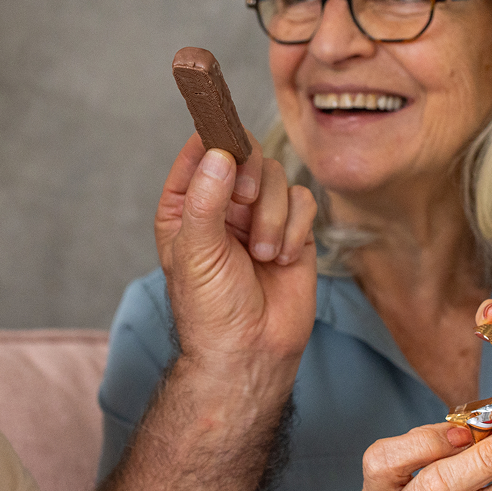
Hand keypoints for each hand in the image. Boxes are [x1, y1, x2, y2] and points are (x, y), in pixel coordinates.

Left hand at [155, 134, 316, 381]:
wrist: (251, 351)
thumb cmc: (211, 309)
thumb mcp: (196, 251)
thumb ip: (205, 199)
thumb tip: (219, 153)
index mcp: (187, 203)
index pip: (201, 149)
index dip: (216, 140)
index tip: (228, 146)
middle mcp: (223, 202)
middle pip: (246, 153)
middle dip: (251, 179)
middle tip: (246, 205)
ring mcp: (260, 215)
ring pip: (278, 176)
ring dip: (273, 217)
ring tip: (263, 255)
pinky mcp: (294, 229)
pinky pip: (304, 201)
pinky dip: (296, 229)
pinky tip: (283, 258)